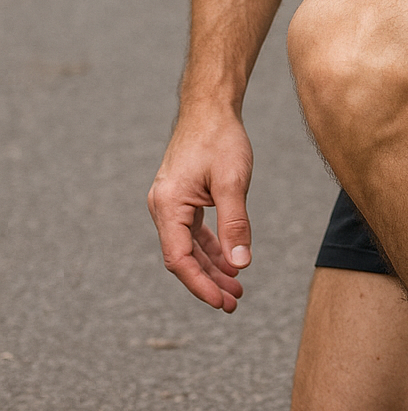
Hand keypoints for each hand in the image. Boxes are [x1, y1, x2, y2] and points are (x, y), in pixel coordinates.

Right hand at [147, 110, 253, 311]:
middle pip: (183, 257)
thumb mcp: (233, 182)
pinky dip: (212, 248)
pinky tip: (230, 262)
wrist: (210, 107)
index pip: (179, 258)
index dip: (200, 284)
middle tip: (234, 302)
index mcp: (168, 205)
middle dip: (208, 282)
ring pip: (190, 247)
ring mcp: (172, 203)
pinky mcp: (183, 198)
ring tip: (236, 288)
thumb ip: (235, 225)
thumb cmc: (220, 139)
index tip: (222, 302)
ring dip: (212, 268)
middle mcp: (163, 207)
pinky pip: (194, 232)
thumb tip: (241, 264)